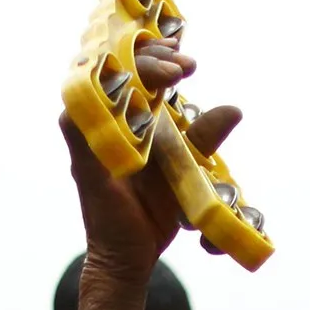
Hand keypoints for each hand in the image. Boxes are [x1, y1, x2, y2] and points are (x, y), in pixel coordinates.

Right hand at [59, 40, 242, 309]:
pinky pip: (75, 123)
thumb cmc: (155, 209)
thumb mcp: (188, 166)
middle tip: (184, 65)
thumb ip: (203, 136)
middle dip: (150, 57)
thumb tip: (233, 109)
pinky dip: (95, 102)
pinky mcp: (82, 162)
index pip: (136, 69)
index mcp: (131, 117)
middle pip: (115, 68)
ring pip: (96, 85)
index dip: (157, 54)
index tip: (187, 57)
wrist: (133, 254)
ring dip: (132, 72)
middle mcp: (108, 121)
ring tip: (170, 74)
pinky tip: (123, 89)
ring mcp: (91, 140)